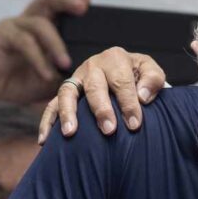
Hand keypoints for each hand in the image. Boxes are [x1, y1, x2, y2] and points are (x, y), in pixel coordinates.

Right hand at [0, 0, 89, 104]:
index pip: (57, 7)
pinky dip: (37, 58)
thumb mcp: (48, 79)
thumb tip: (89, 70)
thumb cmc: (17, 84)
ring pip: (38, 23)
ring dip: (55, 44)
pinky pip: (23, 42)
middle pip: (46, 1)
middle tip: (82, 6)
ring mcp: (11, 27)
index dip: (71, 0)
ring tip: (66, 64)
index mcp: (39, 27)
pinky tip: (45, 74)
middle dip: (66, 0)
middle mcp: (26, 22)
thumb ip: (65, 71)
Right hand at [38, 46, 166, 143]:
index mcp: (115, 58)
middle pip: (94, 86)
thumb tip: (142, 96)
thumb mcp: (151, 71)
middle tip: (109, 130)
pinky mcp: (66, 92)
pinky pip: (52, 105)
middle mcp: (93, 66)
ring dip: (68, 113)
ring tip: (71, 133)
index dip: (128, 103)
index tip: (134, 124)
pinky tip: (44, 140)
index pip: (121, 82)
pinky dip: (47, 121)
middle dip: (101, 109)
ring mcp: (76, 79)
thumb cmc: (140, 77)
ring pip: (67, 93)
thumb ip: (153, 80)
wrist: (126, 74)